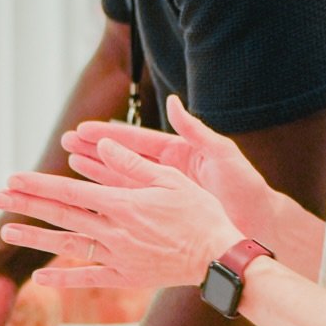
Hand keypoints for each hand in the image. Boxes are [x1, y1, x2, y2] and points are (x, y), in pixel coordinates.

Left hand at [0, 139, 241, 290]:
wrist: (219, 257)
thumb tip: (101, 142)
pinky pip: (89, 278)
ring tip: (6, 232)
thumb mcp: (170, 178)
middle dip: (27, 204)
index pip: (70, 192)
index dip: (39, 184)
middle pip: (62, 215)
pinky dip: (63, 279)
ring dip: (35, 239)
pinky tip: (40, 277)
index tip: (13, 178)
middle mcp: (114, 231)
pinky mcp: (127, 276)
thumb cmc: (200, 213)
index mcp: (123, 204)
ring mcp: (118, 256)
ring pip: (69, 245)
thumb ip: (132, 163)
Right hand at [69, 95, 284, 247]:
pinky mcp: (165, 215)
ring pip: (122, 183)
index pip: (136, 140)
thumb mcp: (222, 154)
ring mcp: (164, 194)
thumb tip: (172, 102)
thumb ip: (196, 130)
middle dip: (93, 151)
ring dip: (96, 174)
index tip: (83, 129)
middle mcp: (167, 172)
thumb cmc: (245, 187)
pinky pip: (133, 208)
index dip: (109, 135)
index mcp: (178, 152)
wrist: (260, 222)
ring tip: (68, 164)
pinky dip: (112, 203)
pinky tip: (91, 202)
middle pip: (122, 158)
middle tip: (65, 143)